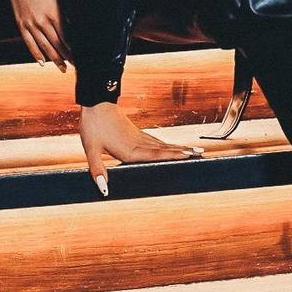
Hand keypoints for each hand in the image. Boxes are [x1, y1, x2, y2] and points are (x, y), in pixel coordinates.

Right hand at [0, 0, 73, 71]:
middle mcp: (42, 21)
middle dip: (65, 57)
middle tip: (73, 66)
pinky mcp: (21, 24)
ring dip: (53, 59)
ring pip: (44, 46)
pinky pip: (29, 42)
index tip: (78, 56)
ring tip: (61, 68)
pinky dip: (35, 53)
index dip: (72, 48)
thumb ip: (67, 9)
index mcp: (54, 12)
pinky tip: (41, 62)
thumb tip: (74, 23)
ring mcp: (30, 23)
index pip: (65, 36)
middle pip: (56, 44)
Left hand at [79, 102, 203, 196]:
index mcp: (130, 150)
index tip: (190, 156)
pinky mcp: (135, 132)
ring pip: (161, 144)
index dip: (173, 155)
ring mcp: (138, 136)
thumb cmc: (93, 126)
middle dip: (182, 152)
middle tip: (201, 153)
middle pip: (164, 149)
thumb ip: (98, 170)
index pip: (156, 154)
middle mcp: (138, 143)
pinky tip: (169, 146)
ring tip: (192, 150)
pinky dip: (165, 144)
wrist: (95, 102)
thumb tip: (103, 190)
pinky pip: (155, 140)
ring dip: (177, 148)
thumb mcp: (91, 149)